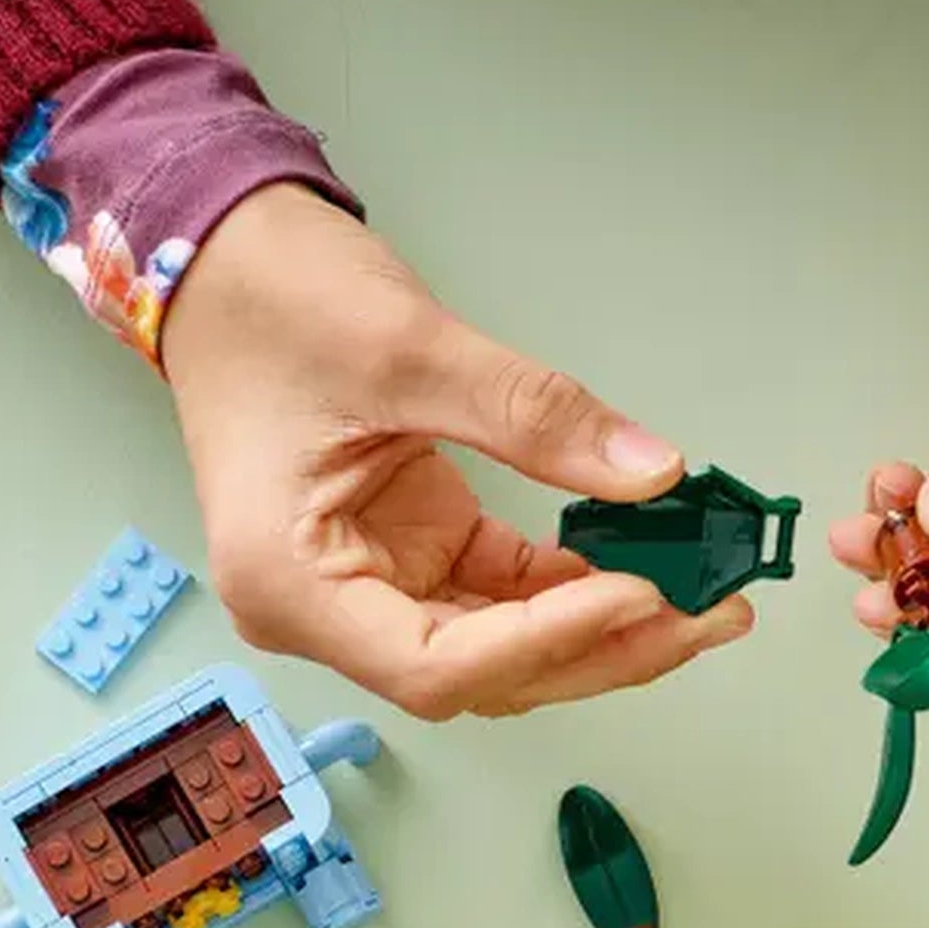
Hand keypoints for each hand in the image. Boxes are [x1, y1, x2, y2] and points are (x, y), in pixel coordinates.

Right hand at [160, 182, 750, 718]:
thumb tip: (653, 474)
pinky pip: (505, 597)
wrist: (218, 254)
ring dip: (602, 630)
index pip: (437, 664)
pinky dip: (575, 589)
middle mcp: (324, 609)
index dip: (549, 641)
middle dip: (602, 650)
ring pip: (504, 648)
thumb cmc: (269, 297)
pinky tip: (647, 567)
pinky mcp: (410, 555)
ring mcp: (370, 588)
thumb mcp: (409, 347)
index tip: (641, 594)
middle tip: (710, 615)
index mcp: (291, 582)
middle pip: (483, 673)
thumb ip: (534, 418)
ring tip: (702, 600)